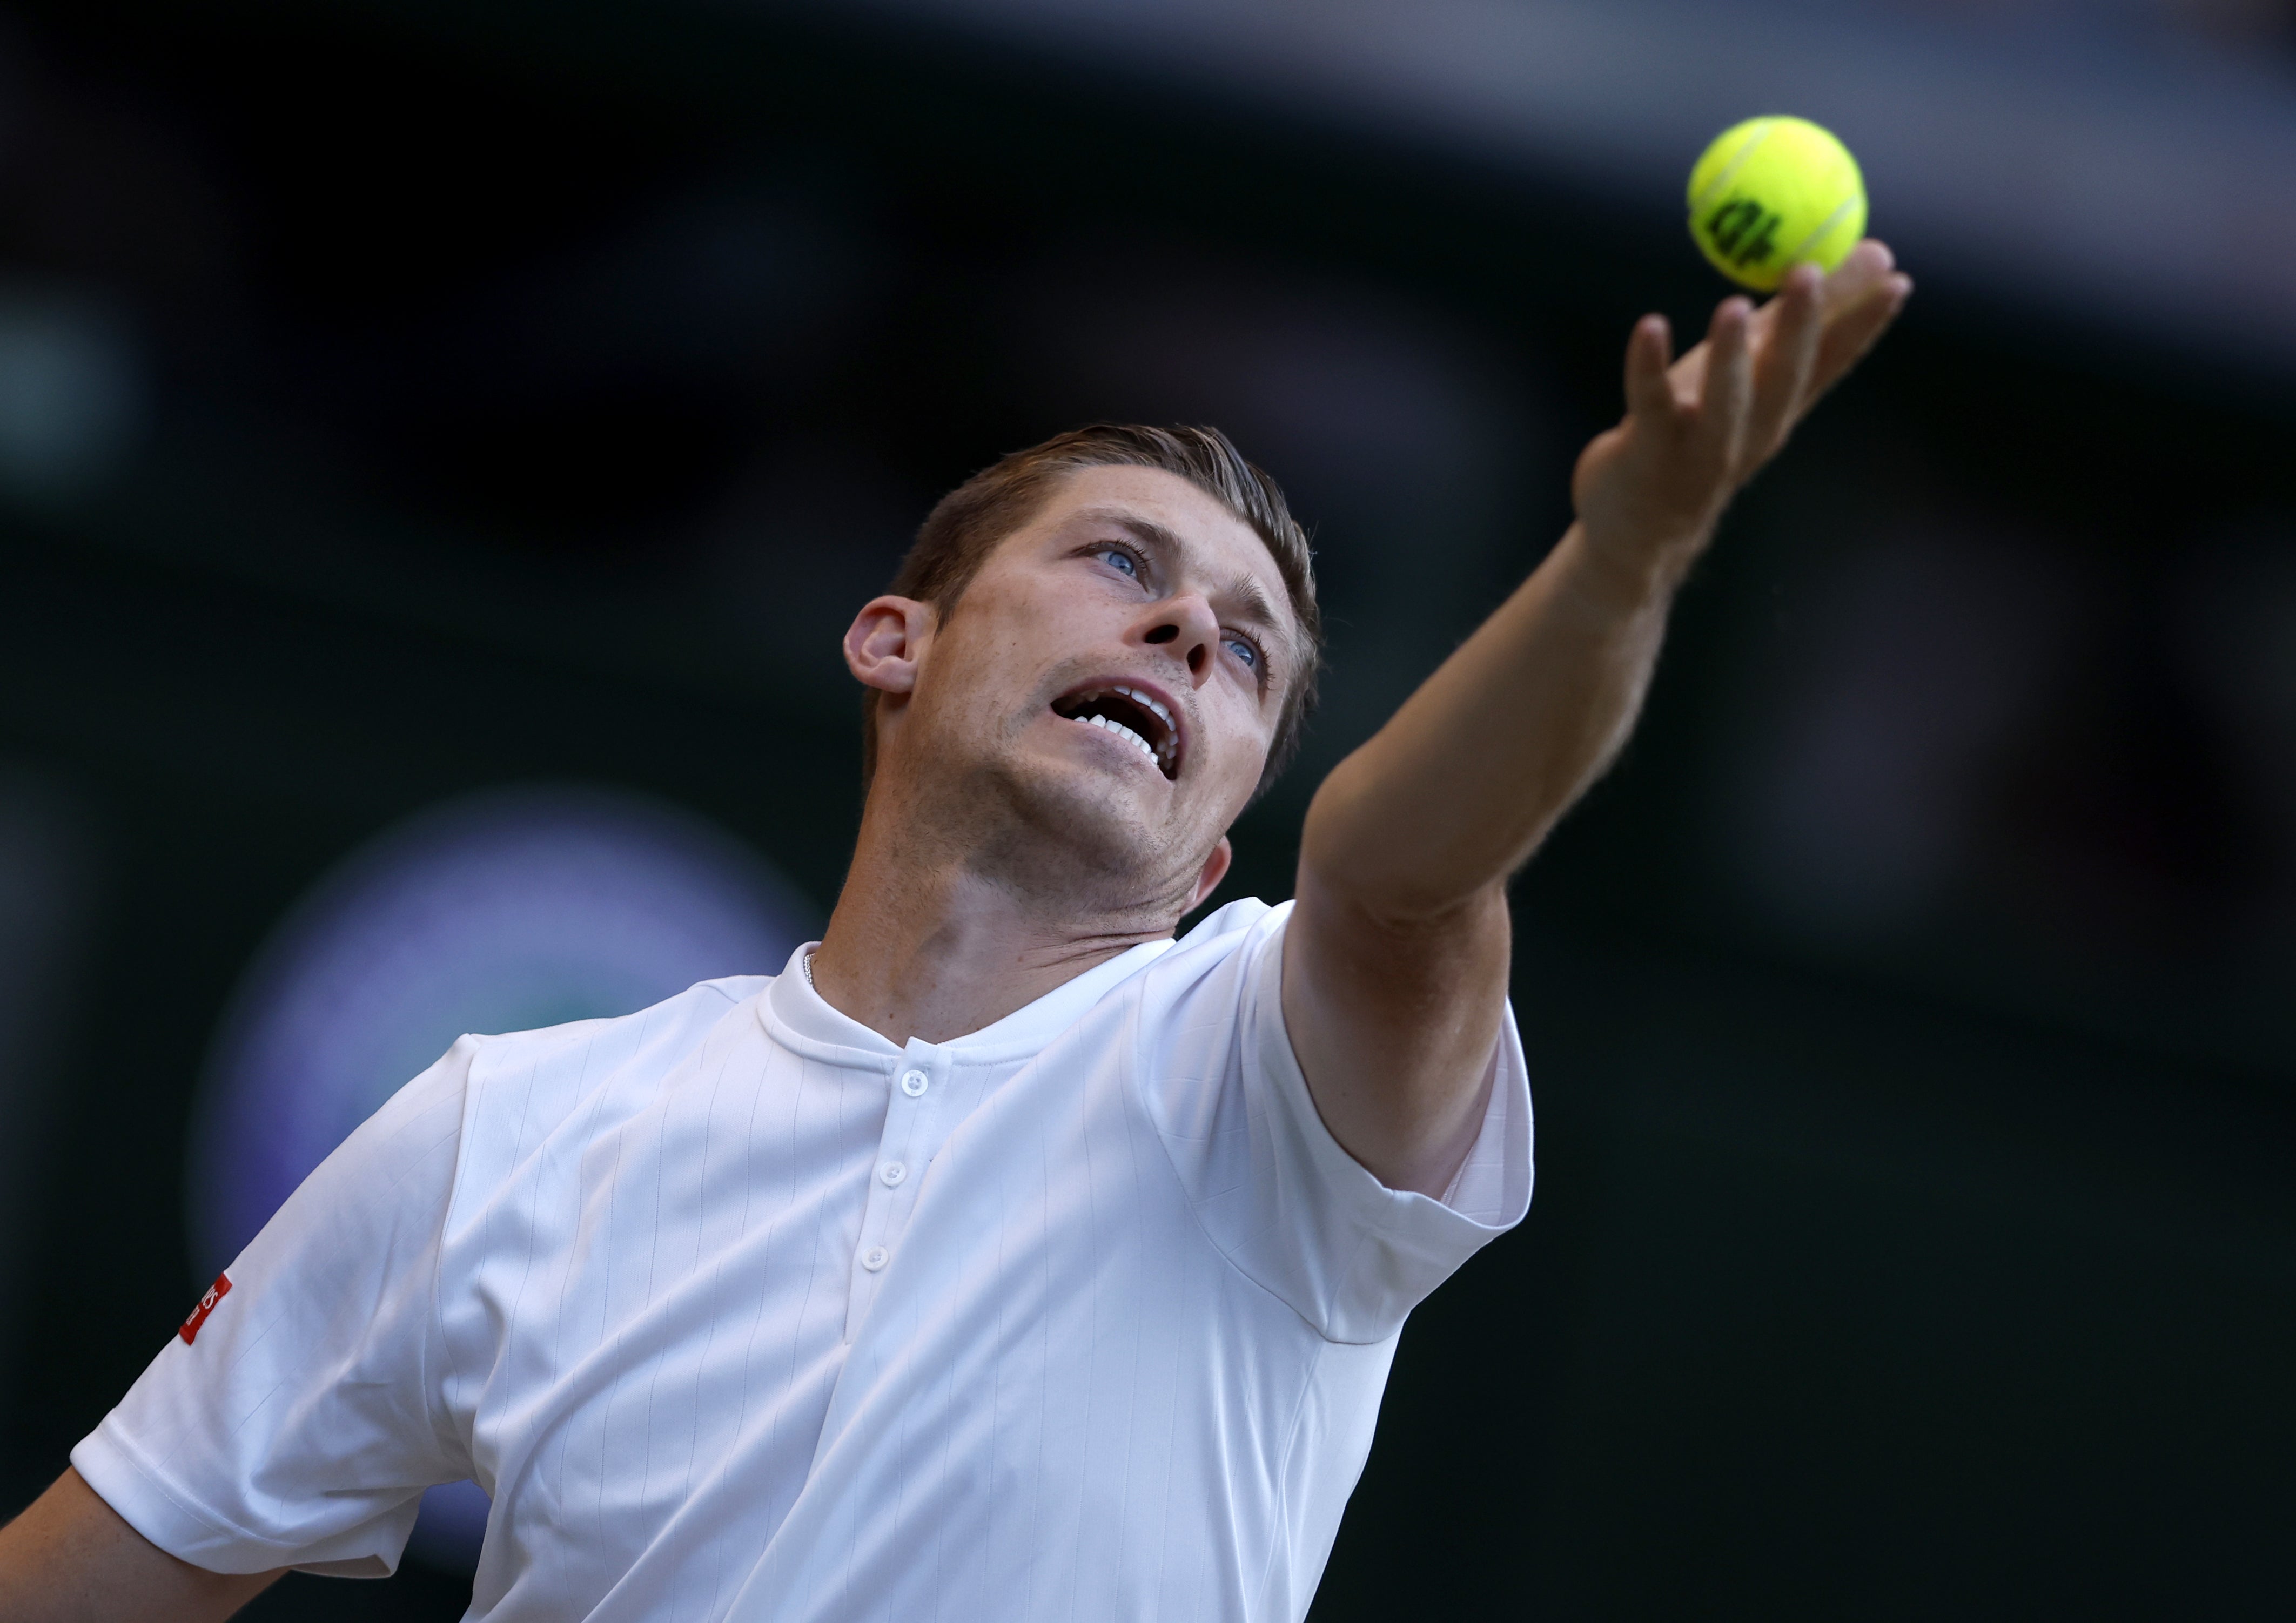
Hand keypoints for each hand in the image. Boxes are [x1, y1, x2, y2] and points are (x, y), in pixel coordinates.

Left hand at [1570, 239, 1911, 594]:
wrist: (1640, 530)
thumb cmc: (1696, 434)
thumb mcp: (1750, 378)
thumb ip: (1795, 322)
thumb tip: (1874, 255)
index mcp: (1779, 409)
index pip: (1831, 363)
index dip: (1863, 324)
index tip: (1896, 279)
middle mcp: (1750, 432)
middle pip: (1783, 378)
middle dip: (1800, 327)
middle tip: (1810, 272)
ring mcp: (1699, 447)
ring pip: (1723, 402)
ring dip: (1729, 356)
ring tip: (1733, 306)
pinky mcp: (1646, 452)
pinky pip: (1648, 403)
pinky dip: (1647, 365)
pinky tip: (1651, 327)